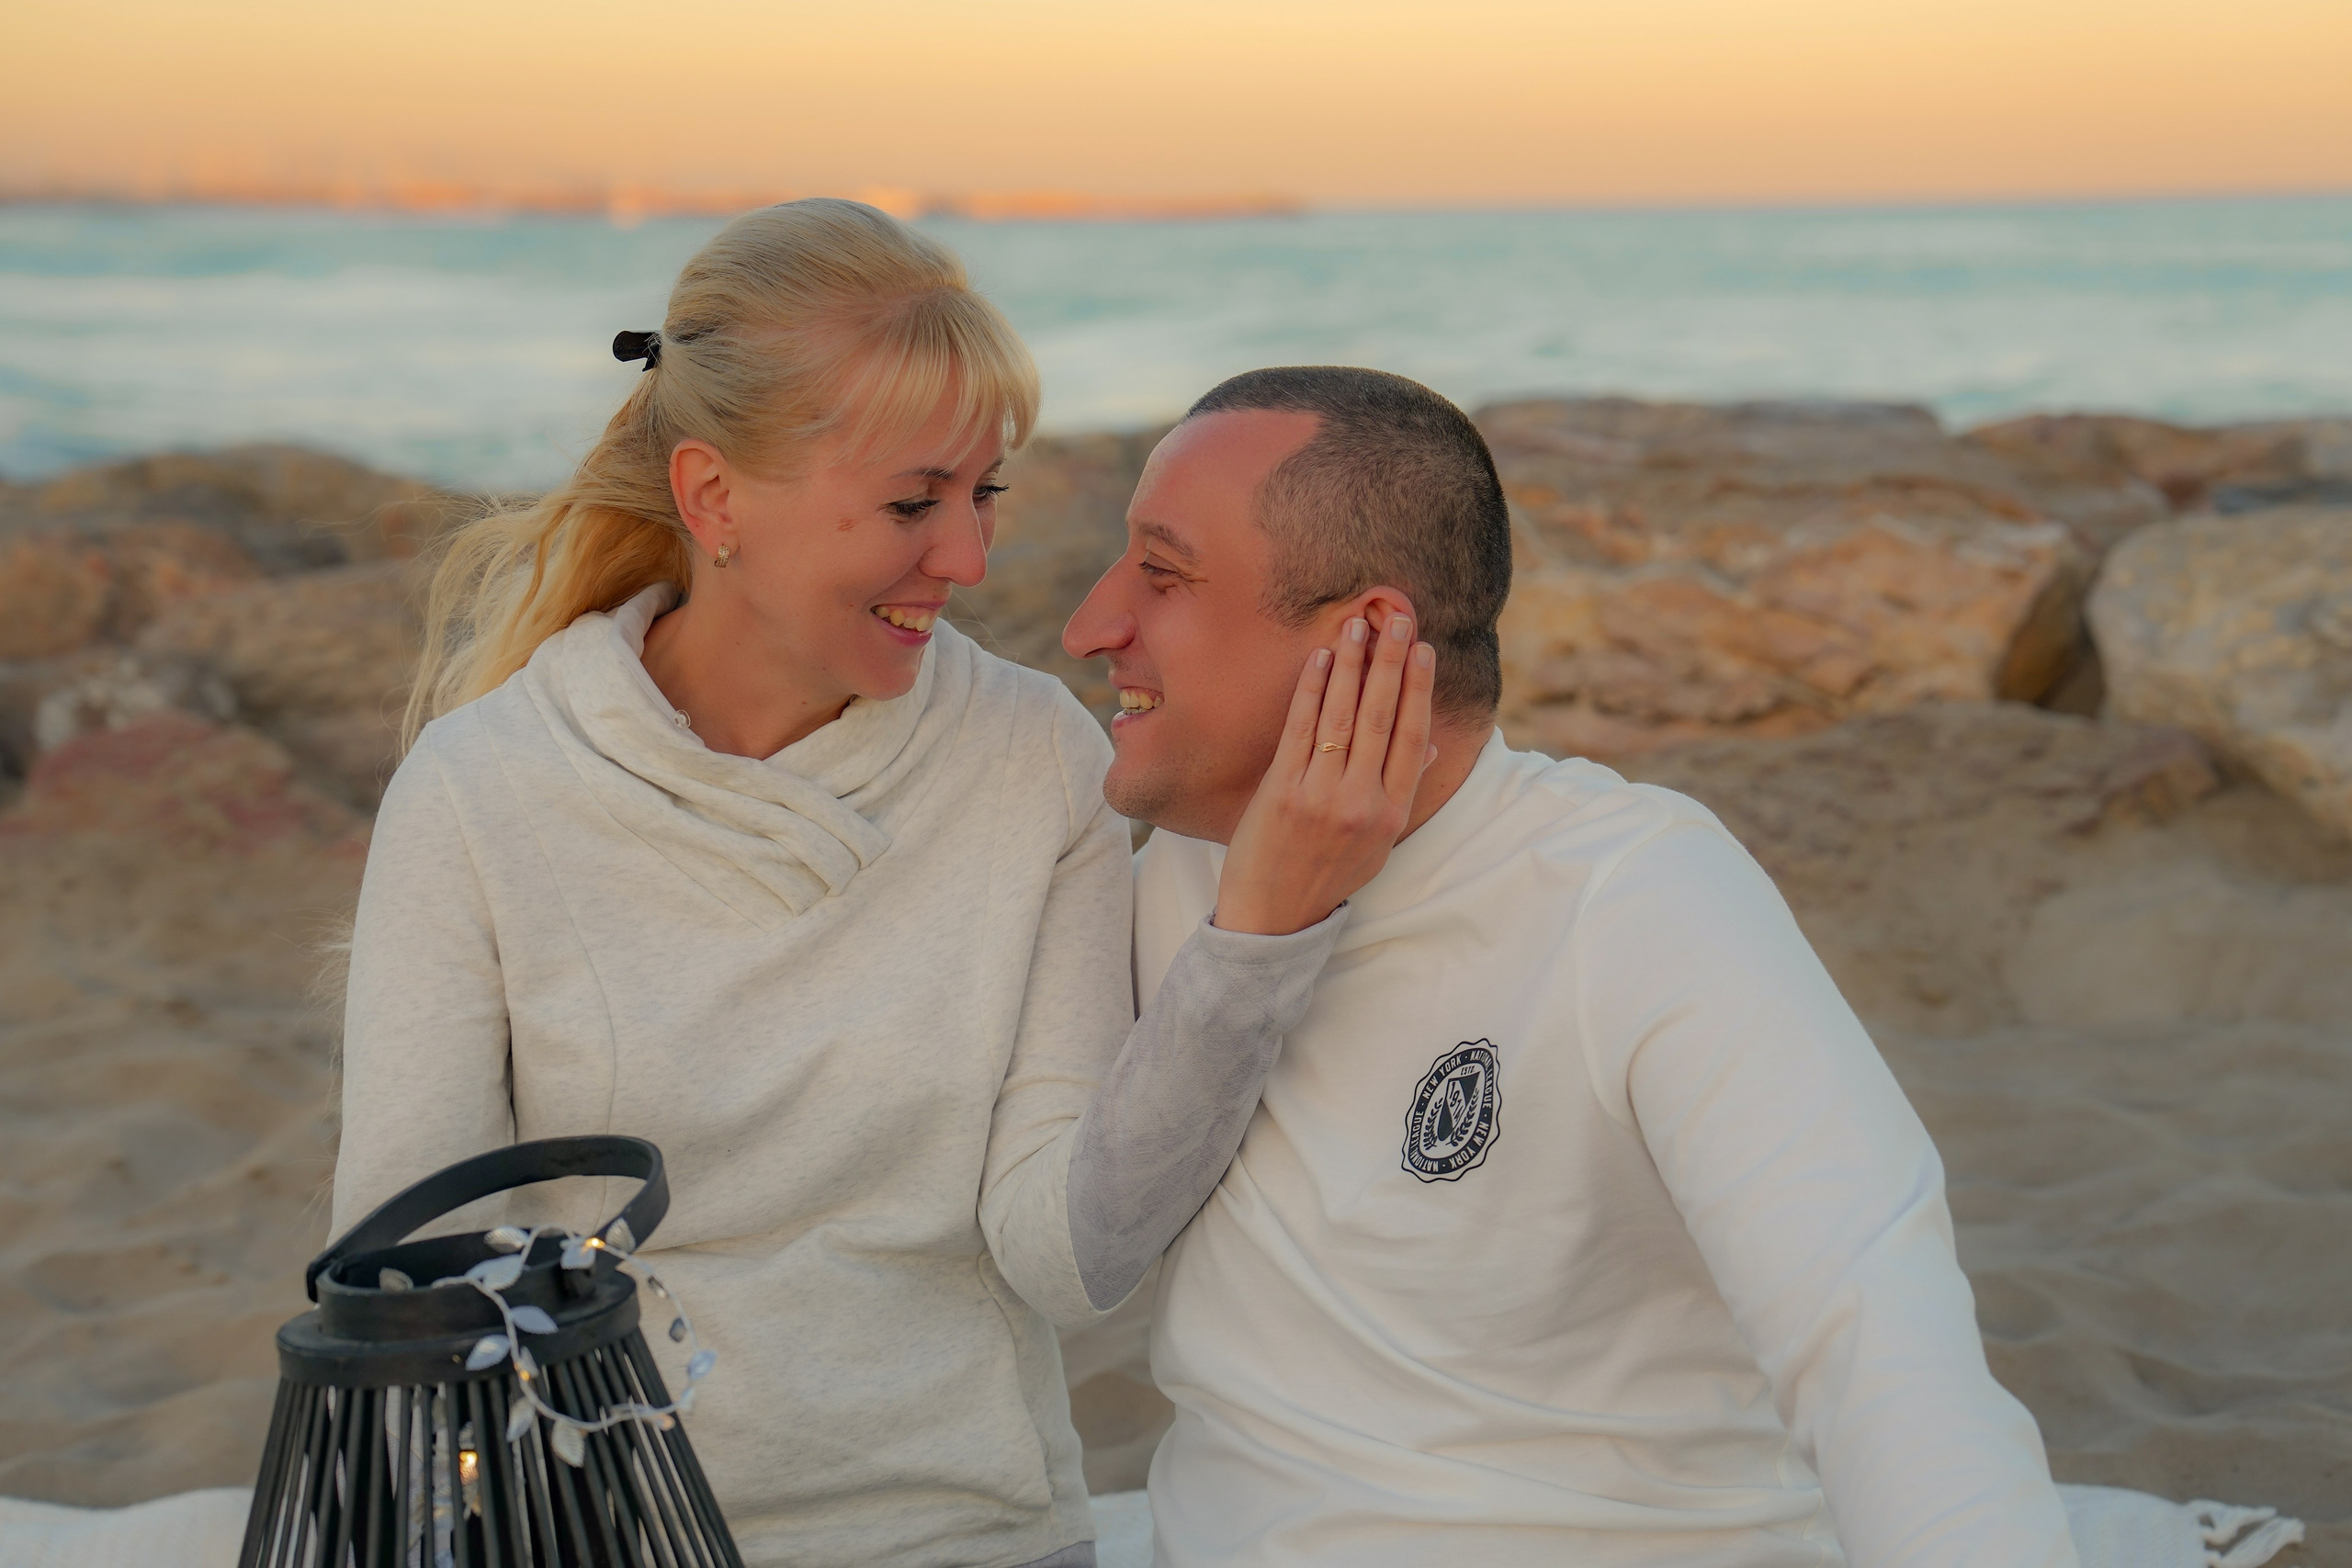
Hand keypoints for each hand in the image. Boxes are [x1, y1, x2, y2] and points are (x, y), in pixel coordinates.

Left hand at [1214, 612, 1437, 934]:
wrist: (1274, 917)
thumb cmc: (1326, 875)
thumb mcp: (1377, 844)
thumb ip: (1399, 792)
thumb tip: (1424, 746)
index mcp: (1391, 813)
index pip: (1411, 737)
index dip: (1418, 689)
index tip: (1422, 650)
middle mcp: (1361, 801)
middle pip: (1380, 718)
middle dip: (1390, 664)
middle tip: (1397, 620)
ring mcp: (1321, 795)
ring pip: (1342, 717)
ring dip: (1352, 666)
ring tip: (1358, 627)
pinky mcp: (1283, 790)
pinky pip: (1300, 729)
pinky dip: (1312, 690)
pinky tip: (1320, 660)